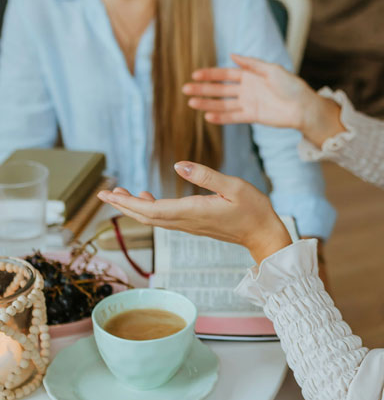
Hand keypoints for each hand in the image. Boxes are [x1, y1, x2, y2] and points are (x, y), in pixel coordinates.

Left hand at [97, 162, 291, 263]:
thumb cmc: (253, 209)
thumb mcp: (234, 186)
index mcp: (193, 211)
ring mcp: (191, 225)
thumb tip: (178, 165)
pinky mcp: (196, 224)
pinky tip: (148, 198)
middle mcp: (187, 221)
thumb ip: (206, 176)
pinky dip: (150, 209)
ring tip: (120, 194)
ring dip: (135, 208)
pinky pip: (165, 218)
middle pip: (146, 217)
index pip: (151, 210)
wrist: (264, 234)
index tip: (108, 194)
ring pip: (154, 218)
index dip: (127, 203)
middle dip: (123, 206)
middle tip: (103, 194)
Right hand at [184, 54, 311, 128]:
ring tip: (191, 103)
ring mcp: (248, 103)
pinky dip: (221, 117)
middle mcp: (246, 89)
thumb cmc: (291, 85)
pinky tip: (207, 116)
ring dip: (207, 103)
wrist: (303, 106)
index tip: (195, 75)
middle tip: (185, 90)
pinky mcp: (252, 116)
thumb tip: (232, 55)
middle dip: (203, 89)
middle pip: (220, 89)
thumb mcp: (271, 70)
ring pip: (223, 104)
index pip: (225, 74)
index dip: (210, 75)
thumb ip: (251, 64)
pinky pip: (233, 117)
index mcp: (249, 75)